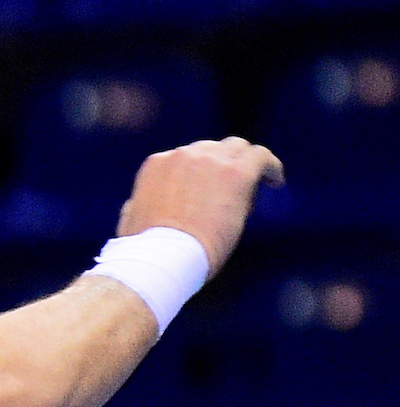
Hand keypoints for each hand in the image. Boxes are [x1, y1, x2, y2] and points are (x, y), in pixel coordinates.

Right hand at [116, 137, 284, 278]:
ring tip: (258, 184)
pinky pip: (261, 157)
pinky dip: (270, 167)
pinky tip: (275, 181)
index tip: (210, 191)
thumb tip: (137, 204)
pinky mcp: (236, 172)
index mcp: (156, 165)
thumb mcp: (131, 222)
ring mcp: (210, 160)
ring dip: (245, 164)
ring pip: (237, 148)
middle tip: (232, 192)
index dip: (201, 174)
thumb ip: (138, 206)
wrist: (163, 257)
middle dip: (222, 167)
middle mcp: (182, 155)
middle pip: (212, 150)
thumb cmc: (146, 251)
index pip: (187, 158)